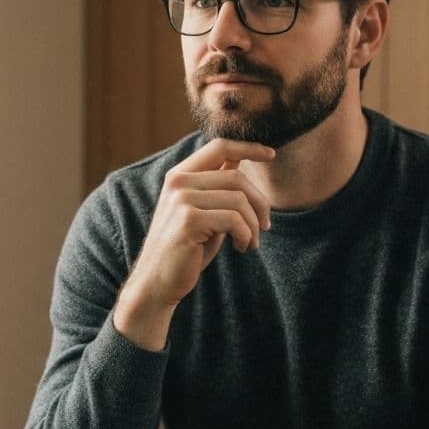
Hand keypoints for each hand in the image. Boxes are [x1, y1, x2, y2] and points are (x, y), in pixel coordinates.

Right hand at [113, 138, 272, 350]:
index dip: (249, 147)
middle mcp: (178, 182)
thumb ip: (216, 187)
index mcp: (179, 175)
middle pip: (237, 177)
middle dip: (260, 203)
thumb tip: (239, 159)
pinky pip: (235, 220)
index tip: (271, 154)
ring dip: (254, 225)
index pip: (219, 146)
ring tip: (250, 242)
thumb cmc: (185, 248)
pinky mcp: (189, 220)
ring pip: (239, 200)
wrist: (157, 282)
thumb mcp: (203, 211)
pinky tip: (241, 248)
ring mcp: (181, 199)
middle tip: (266, 226)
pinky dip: (246, 236)